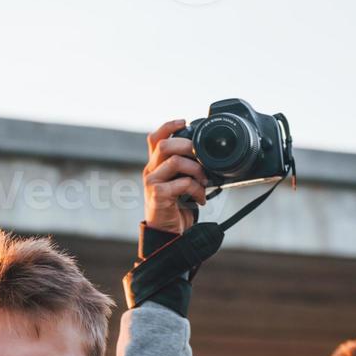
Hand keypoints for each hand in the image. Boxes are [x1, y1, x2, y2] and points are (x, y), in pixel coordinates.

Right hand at [143, 120, 208, 234]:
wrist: (167, 233)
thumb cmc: (175, 208)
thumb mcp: (179, 183)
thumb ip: (185, 169)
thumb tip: (205, 156)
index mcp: (155, 166)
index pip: (155, 138)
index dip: (168, 126)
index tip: (184, 122)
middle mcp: (150, 171)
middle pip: (164, 145)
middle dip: (187, 146)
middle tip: (201, 157)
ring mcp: (152, 183)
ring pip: (175, 161)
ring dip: (196, 170)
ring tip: (204, 182)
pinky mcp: (157, 195)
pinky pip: (181, 183)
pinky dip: (196, 189)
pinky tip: (200, 198)